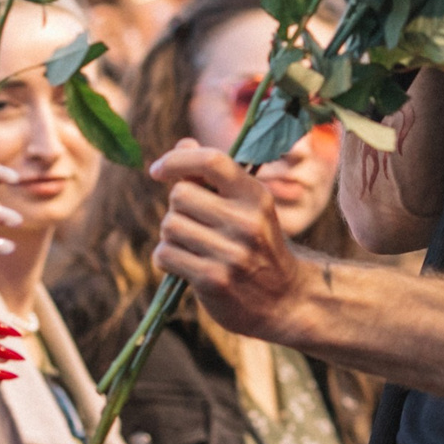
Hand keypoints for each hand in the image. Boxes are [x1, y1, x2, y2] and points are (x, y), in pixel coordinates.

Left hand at [148, 144, 313, 337]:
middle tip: (193, 225)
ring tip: (192, 247)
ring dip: (171, 236)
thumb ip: (215, 175)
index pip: (212, 161)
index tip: (158, 171)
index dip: (177, 160)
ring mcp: (232, 252)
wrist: (285, 299)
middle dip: (177, 209)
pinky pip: (165, 255)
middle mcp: (247, 221)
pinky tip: (186, 265)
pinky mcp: (214, 280)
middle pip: (180, 195)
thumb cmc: (258, 244)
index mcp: (255, 195)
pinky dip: (167, 259)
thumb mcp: (248, 205)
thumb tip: (183, 144)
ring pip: (169, 226)